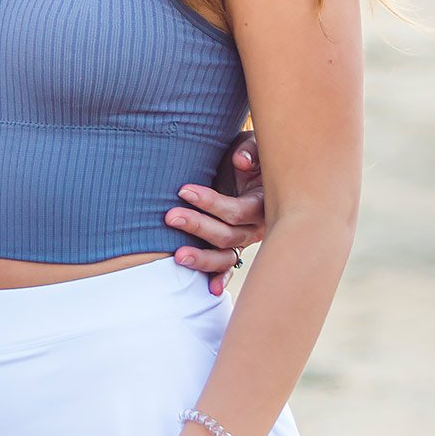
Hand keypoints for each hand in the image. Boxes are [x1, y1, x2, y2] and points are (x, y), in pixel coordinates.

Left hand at [171, 133, 261, 295]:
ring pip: (227, 255)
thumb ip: (250, 151)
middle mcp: (257, 226)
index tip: (183, 191)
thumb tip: (241, 162)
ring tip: (177, 257)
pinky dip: (220, 277)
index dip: (211, 203)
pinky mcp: (235, 245)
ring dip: (203, 258)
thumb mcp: (254, 144)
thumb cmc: (249, 152)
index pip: (237, 211)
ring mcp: (246, 239)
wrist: (253, 163)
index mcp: (264, 202)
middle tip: (170, 217)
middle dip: (198, 227)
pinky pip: (229, 265)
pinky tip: (210, 290)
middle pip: (228, 235)